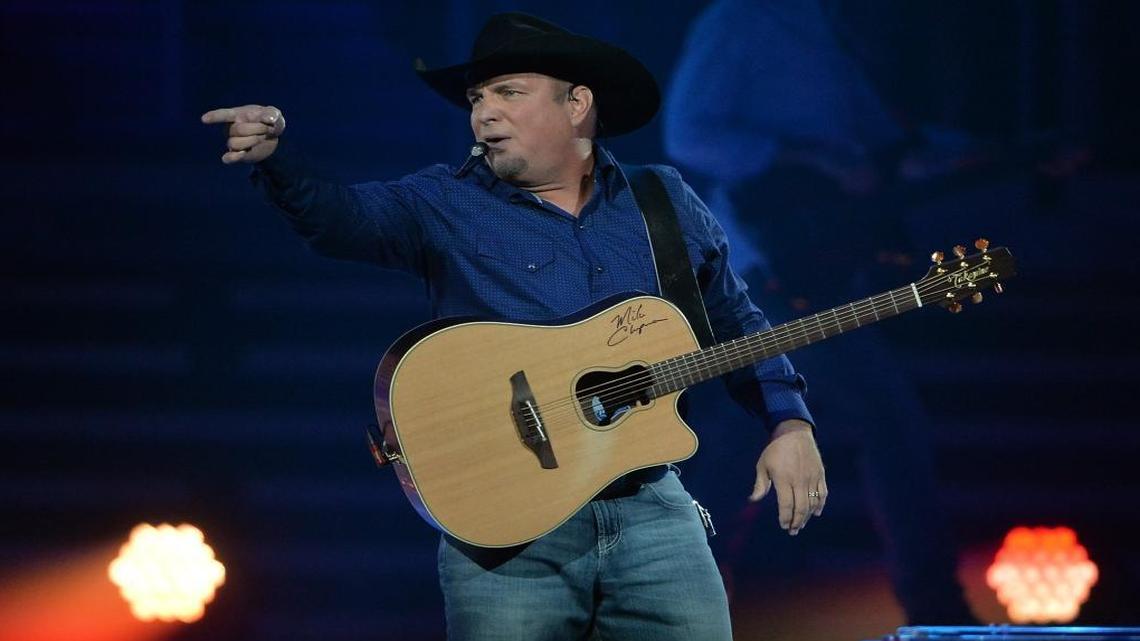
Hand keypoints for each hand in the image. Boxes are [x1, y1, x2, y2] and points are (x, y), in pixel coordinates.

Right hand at [200, 104, 284, 163]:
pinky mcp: (237, 154)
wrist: (273, 138)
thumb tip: (269, 119)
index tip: (204, 119)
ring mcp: (233, 141)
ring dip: (252, 140)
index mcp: (237, 115)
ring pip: (235, 143)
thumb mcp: (274, 114)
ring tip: (261, 137)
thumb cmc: (269, 122)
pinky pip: (229, 158)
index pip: (224, 115)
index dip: (214, 117)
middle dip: (257, 129)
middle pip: (238, 130)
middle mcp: (231, 128)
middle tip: (267, 128)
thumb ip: (271, 113)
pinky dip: (233, 157)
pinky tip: (242, 153)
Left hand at [750, 419, 826, 534]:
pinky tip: (816, 513)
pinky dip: (820, 505)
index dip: (785, 518)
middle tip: (792, 530)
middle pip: (801, 508)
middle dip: (796, 522)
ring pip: (812, 503)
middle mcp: (799, 481)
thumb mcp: (763, 465)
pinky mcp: (820, 474)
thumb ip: (760, 484)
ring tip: (801, 524)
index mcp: (784, 479)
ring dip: (807, 517)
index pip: (786, 505)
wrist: (794, 433)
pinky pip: (822, 494)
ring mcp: (812, 478)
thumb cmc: (775, 450)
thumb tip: (753, 500)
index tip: (783, 525)